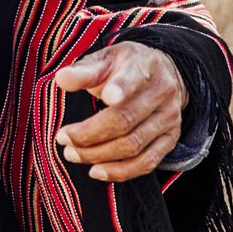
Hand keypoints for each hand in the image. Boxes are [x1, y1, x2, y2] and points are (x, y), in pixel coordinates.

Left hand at [52, 41, 187, 182]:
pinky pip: (147, 163)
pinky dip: (120, 172)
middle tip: (63, 138)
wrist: (163, 74)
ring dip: (98, 155)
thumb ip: (84, 71)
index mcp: (143, 65)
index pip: (133, 77)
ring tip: (72, 154)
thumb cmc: (125, 67)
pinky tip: (96, 171)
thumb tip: (62, 79)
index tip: (106, 97)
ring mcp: (168, 118)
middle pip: (125, 120)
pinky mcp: (170, 139)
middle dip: (89, 134)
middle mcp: (161, 92)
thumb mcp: (105, 59)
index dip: (120, 87)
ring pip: (133, 145)